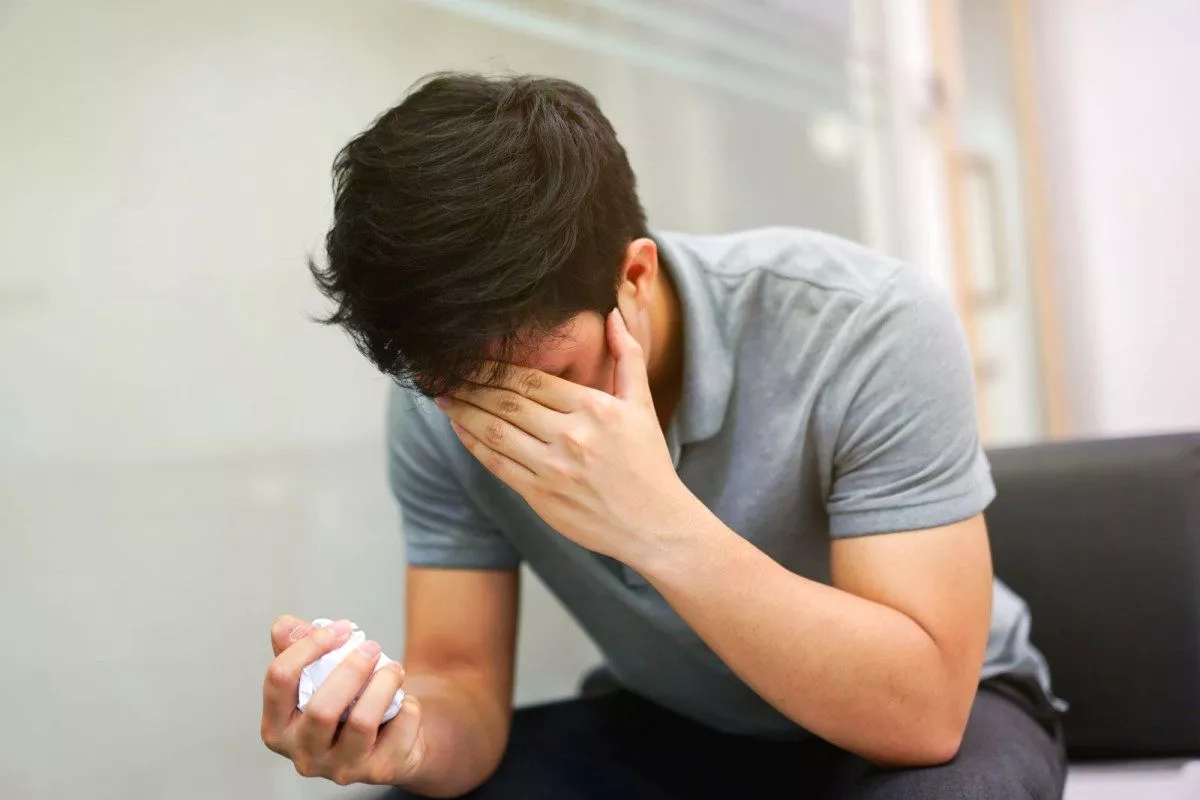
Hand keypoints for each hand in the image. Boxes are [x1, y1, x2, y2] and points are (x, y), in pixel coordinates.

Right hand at [260, 615, 426, 786]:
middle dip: (352, 669)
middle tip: (371, 647)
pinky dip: (407, 706)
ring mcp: (341, 768)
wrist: (390, 738)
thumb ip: (297, 647)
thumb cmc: (347, 701)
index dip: (309, 646)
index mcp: (278, 727)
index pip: (280, 680)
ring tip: (393, 668)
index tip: (340, 628)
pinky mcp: (379, 770)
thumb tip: (284, 625)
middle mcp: (304, 754)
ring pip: (362, 722)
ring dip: (384, 684)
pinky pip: (399, 729)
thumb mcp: (318, 673)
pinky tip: (403, 703)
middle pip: (321, 710)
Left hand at [438, 304, 693, 565]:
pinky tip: (459, 428)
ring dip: (464, 411)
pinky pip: (497, 464)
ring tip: (442, 397)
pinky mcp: (540, 495)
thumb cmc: (648, 464)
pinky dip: (474, 444)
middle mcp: (570, 435)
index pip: (532, 379)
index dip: (494, 367)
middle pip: (507, 402)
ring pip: (496, 431)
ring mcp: (552, 467)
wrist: (654, 524)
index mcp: (593, 408)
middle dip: (471, 385)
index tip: (469, 358)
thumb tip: (613, 316)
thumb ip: (628, 356)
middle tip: (444, 373)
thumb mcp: (642, 405)